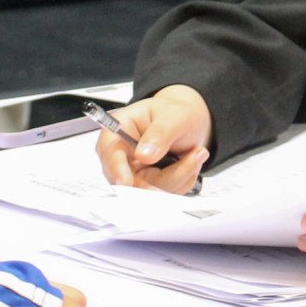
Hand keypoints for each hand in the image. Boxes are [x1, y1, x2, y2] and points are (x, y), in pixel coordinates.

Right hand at [94, 86, 211, 194]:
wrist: (190, 122)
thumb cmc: (176, 113)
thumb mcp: (173, 116)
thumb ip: (159, 134)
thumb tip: (143, 155)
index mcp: (119, 130)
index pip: (110, 151)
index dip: (116, 168)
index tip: (126, 181)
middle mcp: (122, 155)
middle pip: (132, 180)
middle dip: (167, 174)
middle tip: (193, 158)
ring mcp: (135, 173)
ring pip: (152, 190)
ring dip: (180, 175)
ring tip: (195, 153)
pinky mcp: (149, 185)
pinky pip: (166, 193)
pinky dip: (183, 181)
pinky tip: (188, 162)